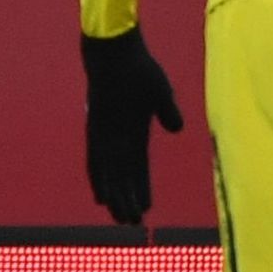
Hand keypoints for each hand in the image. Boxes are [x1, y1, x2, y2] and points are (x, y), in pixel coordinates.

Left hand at [82, 25, 183, 223]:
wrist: (114, 48)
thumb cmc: (139, 67)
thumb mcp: (159, 91)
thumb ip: (167, 112)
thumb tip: (177, 129)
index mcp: (135, 130)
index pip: (139, 166)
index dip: (142, 187)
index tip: (146, 207)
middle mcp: (117, 137)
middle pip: (122, 175)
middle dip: (126, 199)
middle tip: (129, 223)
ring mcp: (106, 133)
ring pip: (110, 173)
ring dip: (115, 196)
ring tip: (120, 219)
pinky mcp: (95, 127)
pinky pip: (96, 160)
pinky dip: (99, 180)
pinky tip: (100, 197)